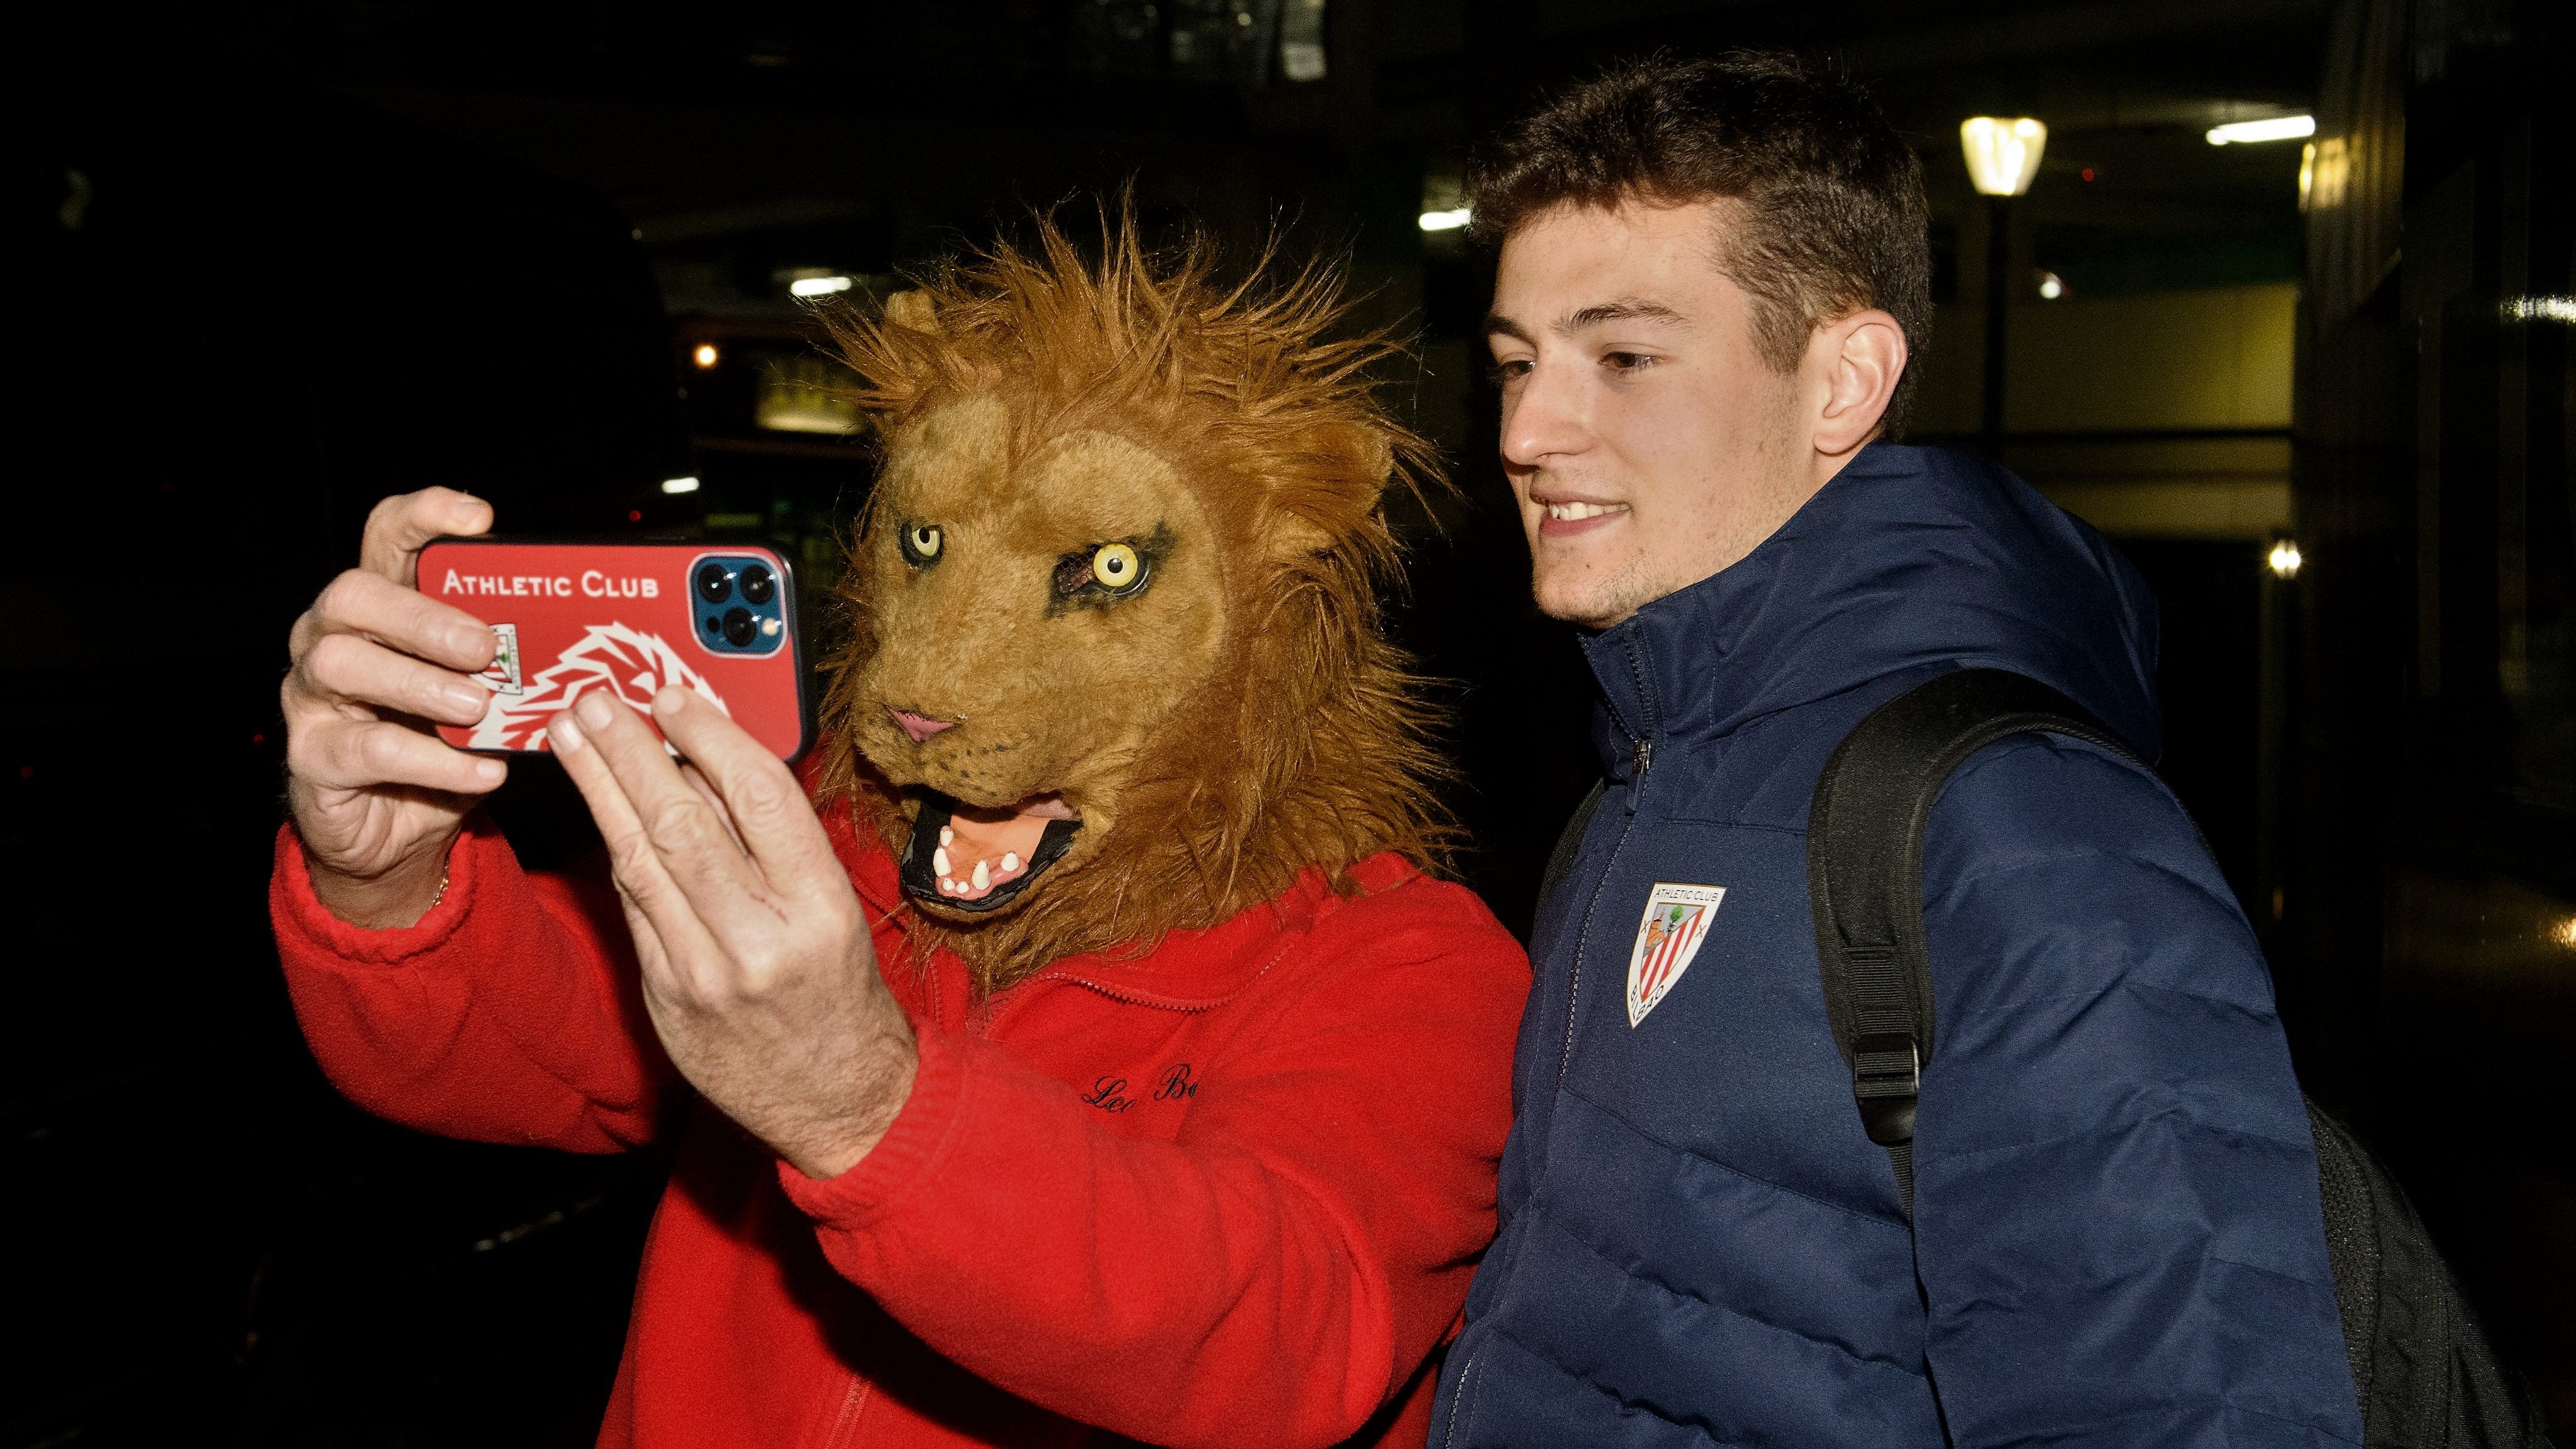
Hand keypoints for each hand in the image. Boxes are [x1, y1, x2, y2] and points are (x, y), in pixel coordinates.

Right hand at [284, 489, 507, 927]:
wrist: (398, 831)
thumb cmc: (443, 742)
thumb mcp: (483, 689)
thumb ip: (510, 655)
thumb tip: (586, 631)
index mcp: (380, 606)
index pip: (387, 536)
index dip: (425, 515)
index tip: (480, 517)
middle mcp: (331, 637)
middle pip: (353, 595)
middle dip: (422, 616)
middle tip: (484, 647)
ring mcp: (312, 696)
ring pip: (343, 665)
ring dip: (419, 683)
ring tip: (479, 706)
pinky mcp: (313, 756)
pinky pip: (366, 748)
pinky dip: (432, 759)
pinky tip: (482, 769)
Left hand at [548, 683, 916, 1178]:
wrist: (837, 1100)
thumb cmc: (842, 994)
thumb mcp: (835, 910)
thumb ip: (777, 843)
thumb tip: (711, 760)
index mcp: (818, 906)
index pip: (759, 798)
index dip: (710, 737)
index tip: (673, 696)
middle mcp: (759, 938)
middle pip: (683, 821)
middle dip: (631, 751)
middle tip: (596, 697)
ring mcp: (703, 972)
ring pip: (640, 860)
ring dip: (600, 788)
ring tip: (572, 734)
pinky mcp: (663, 997)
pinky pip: (632, 907)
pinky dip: (615, 849)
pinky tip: (597, 806)